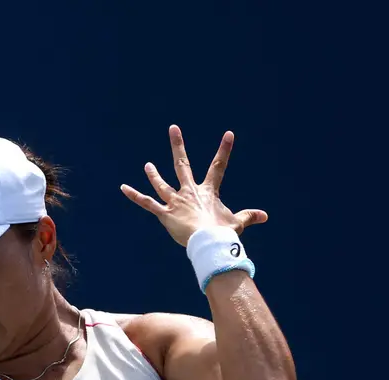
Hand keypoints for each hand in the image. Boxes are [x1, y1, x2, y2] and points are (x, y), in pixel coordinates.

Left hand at [120, 125, 267, 246]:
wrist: (209, 242)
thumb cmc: (223, 233)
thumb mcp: (237, 223)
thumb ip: (249, 216)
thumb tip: (265, 216)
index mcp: (208, 192)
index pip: (218, 166)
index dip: (224, 150)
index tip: (228, 134)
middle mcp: (190, 192)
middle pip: (183, 165)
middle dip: (178, 146)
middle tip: (173, 128)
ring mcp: (176, 201)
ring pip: (162, 184)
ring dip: (154, 174)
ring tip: (148, 165)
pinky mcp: (164, 213)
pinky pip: (146, 203)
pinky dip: (134, 195)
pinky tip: (123, 187)